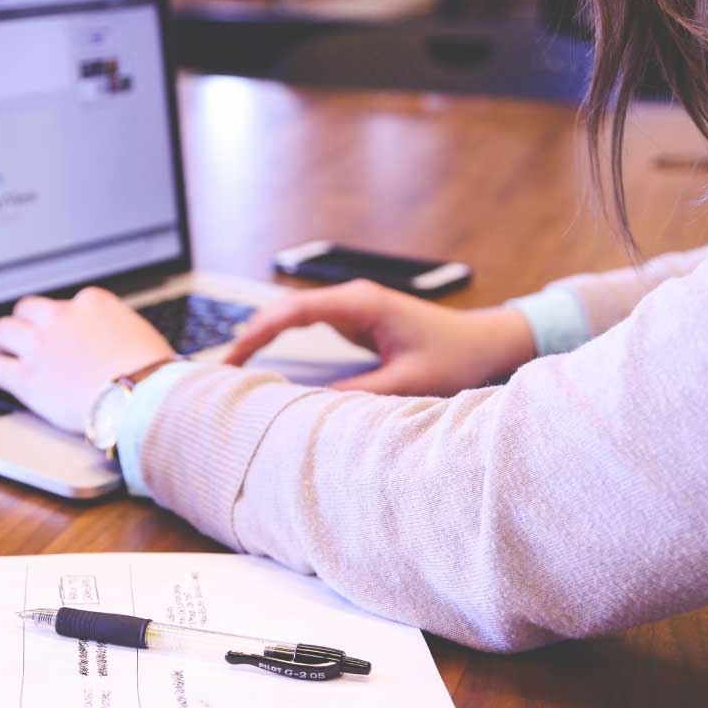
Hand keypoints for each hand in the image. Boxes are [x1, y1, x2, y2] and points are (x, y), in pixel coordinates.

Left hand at [0, 287, 172, 432]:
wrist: (143, 397)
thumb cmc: (152, 372)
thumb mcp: (140, 334)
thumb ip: (119, 331)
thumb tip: (121, 342)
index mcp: (92, 303)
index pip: (66, 303)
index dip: (60, 320)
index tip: (60, 331)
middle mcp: (62, 317)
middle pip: (27, 309)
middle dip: (24, 322)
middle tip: (23, 336)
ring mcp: (41, 346)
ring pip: (3, 331)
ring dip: (2, 342)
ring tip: (1, 352)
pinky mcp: (27, 378)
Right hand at [224, 279, 535, 396]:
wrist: (486, 343)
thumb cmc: (456, 357)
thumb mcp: (408, 382)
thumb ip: (360, 393)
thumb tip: (311, 407)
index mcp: (362, 304)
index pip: (295, 311)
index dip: (259, 332)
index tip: (233, 357)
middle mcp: (353, 299)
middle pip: (285, 309)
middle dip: (251, 334)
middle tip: (222, 369)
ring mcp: (353, 307)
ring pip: (293, 316)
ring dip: (264, 336)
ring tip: (234, 367)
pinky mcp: (356, 320)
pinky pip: (308, 325)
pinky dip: (282, 340)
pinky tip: (264, 360)